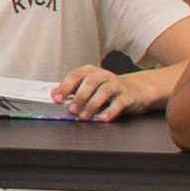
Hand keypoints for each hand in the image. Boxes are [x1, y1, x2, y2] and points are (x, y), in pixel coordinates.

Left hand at [51, 63, 169, 120]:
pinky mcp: (127, 96)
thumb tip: (53, 93)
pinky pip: (119, 103)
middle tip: (72, 110)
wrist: (136, 90)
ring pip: (103, 91)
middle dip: (79, 97)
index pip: (75, 75)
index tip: (57, 99)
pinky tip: (102, 119)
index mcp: (91, 71)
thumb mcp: (89, 88)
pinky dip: (110, 111)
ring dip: (92, 105)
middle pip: (89, 82)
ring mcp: (116, 85)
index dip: (65, 87)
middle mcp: (103, 75)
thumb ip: (72, 90)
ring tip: (84, 116)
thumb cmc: (107, 90)